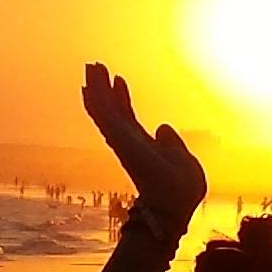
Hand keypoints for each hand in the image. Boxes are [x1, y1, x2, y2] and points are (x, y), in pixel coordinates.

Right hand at [83, 64, 206, 227]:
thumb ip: (172, 143)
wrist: (174, 205)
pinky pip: (104, 117)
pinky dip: (96, 102)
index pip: (128, 118)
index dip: (122, 98)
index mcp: (143, 146)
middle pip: (112, 110)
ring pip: (104, 110)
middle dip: (103, 88)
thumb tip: (162, 127)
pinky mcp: (120, 141)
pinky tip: (88, 86)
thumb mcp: (183, 159)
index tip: (118, 80)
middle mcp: (128, 142)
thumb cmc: (182, 190)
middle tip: (94, 66)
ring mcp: (123, 142)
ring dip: (96, 89)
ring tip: (90, 67)